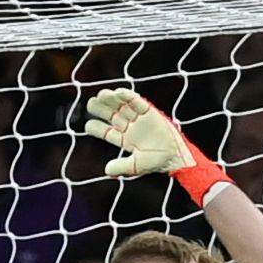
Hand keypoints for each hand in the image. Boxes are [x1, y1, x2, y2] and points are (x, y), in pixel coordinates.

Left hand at [84, 87, 198, 178]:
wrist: (175, 157)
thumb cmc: (156, 162)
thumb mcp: (135, 167)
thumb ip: (121, 167)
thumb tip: (106, 170)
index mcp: (125, 139)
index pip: (107, 132)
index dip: (97, 128)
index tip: (87, 125)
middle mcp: (131, 127)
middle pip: (113, 116)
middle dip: (102, 110)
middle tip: (90, 104)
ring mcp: (140, 119)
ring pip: (123, 107)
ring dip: (112, 100)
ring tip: (101, 94)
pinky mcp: (151, 113)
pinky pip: (138, 102)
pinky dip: (129, 97)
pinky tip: (119, 92)